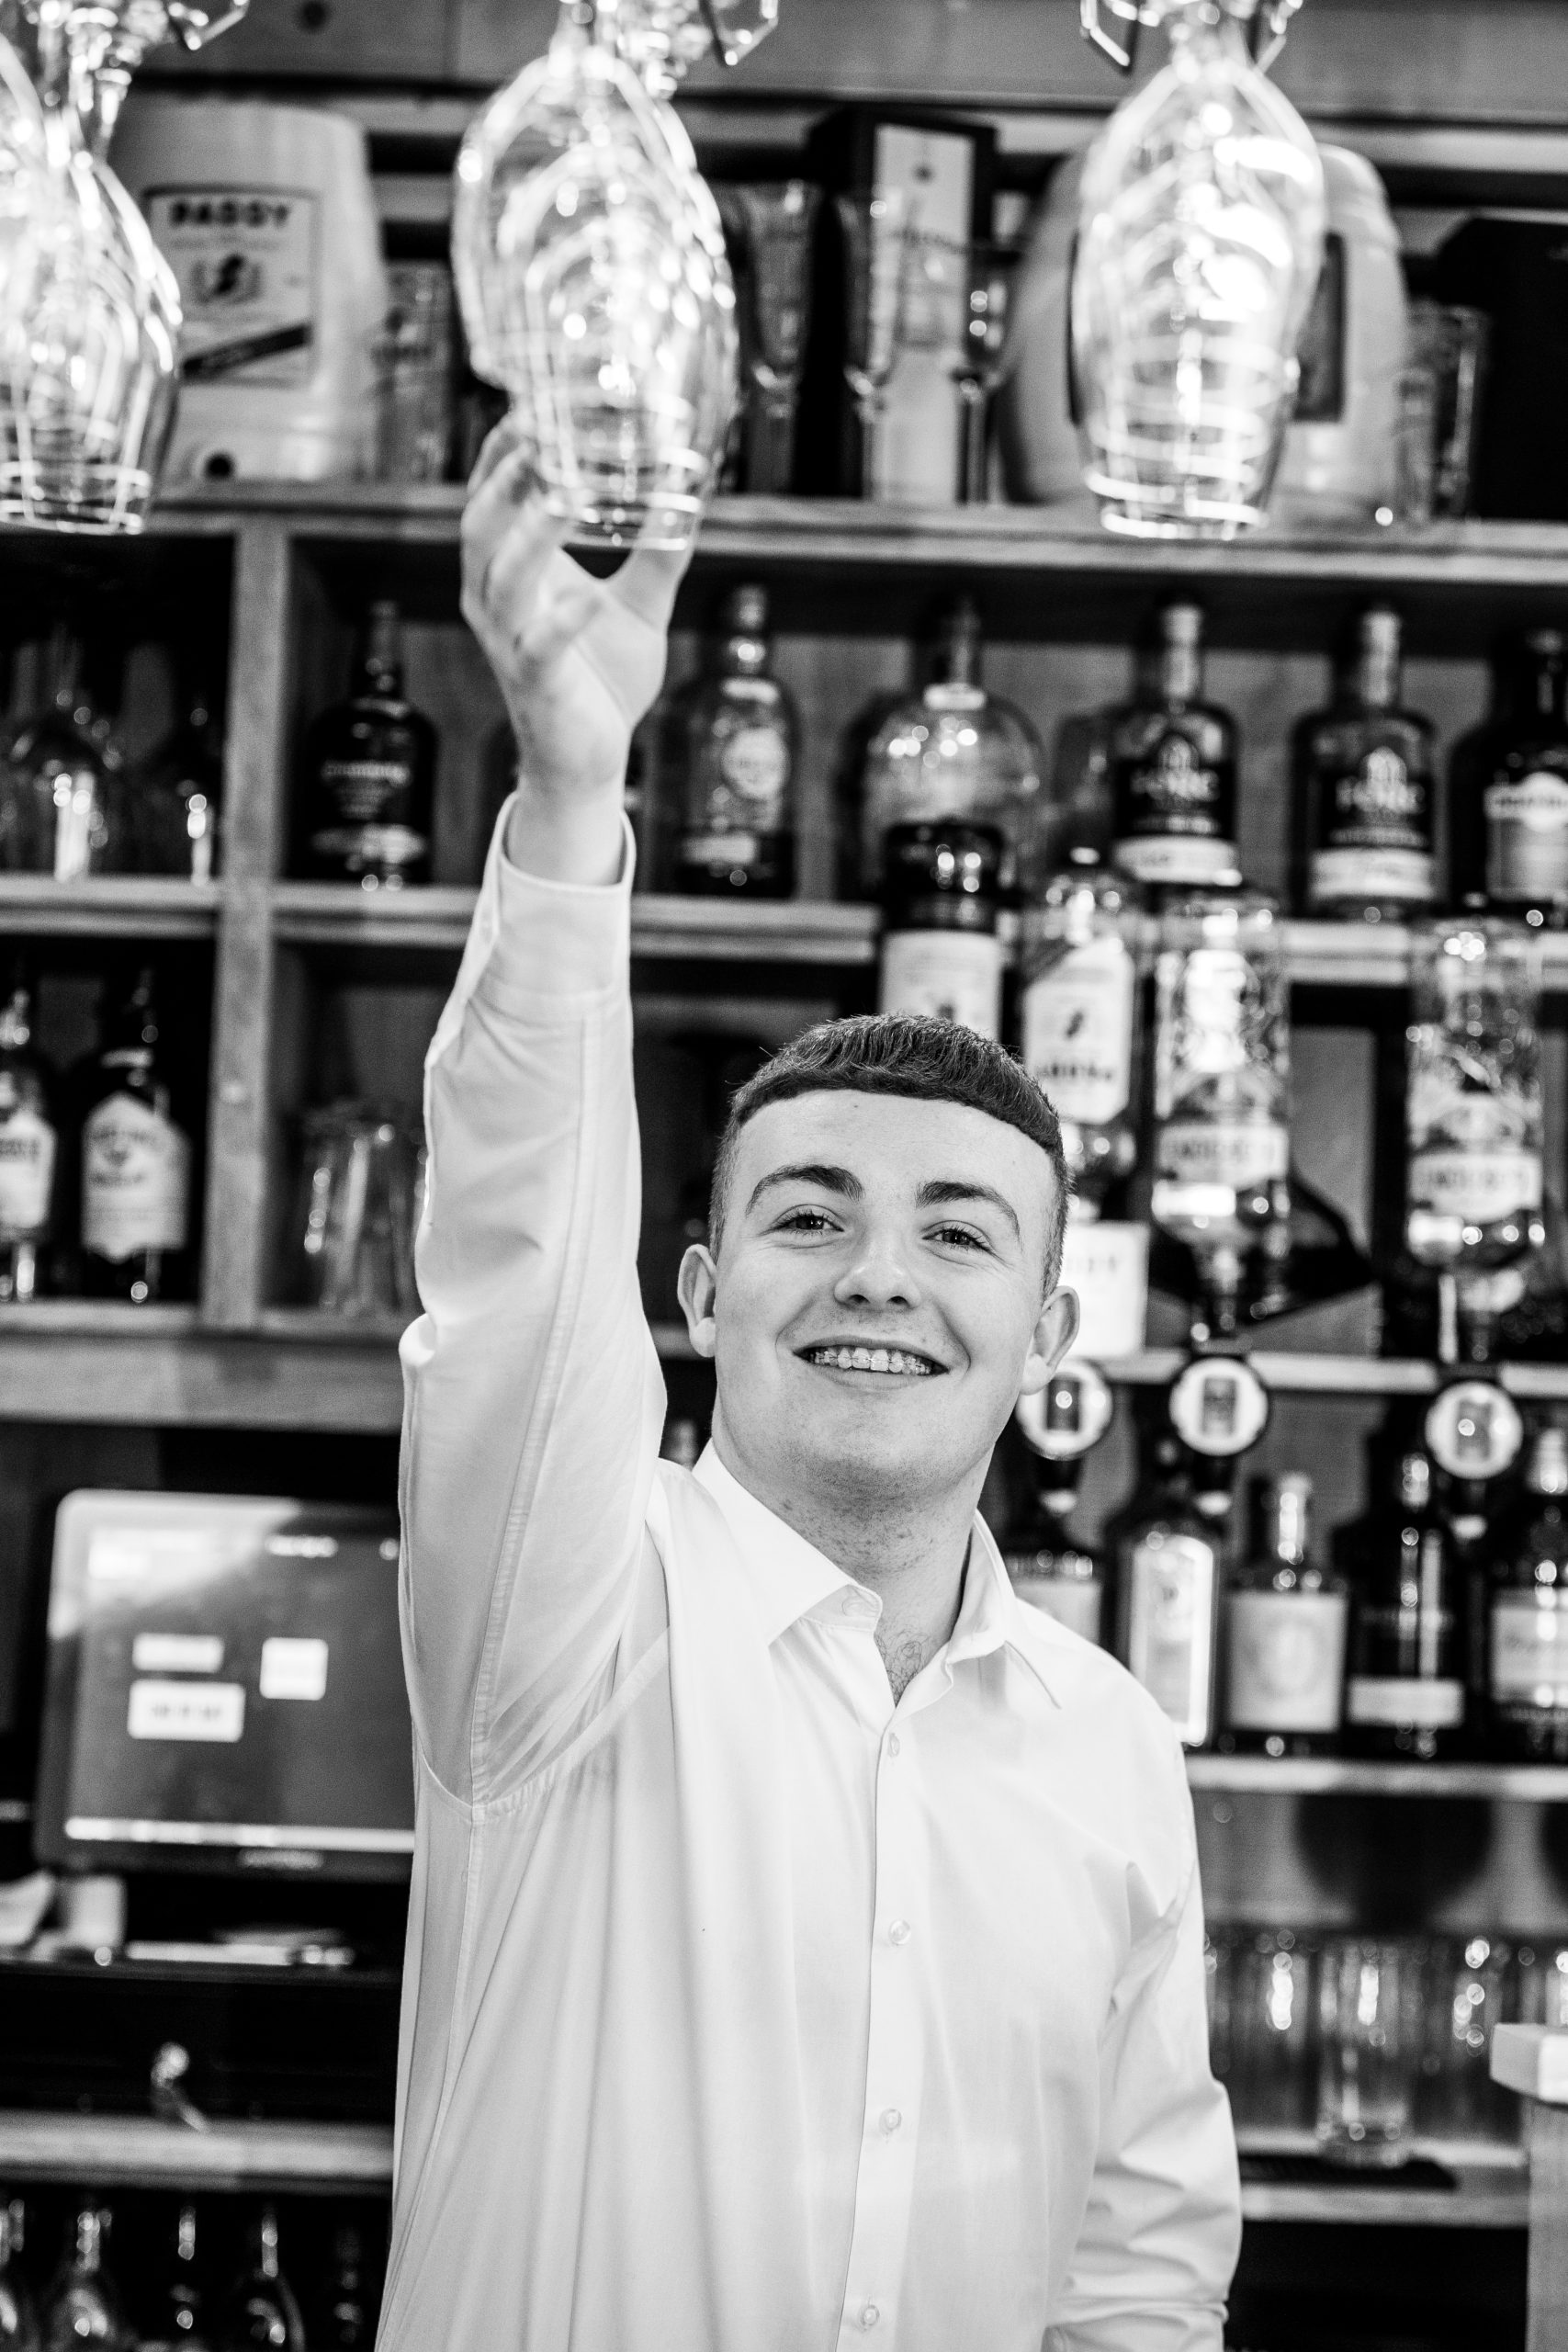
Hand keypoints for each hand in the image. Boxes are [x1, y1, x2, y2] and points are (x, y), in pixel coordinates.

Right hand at [461, 419, 692, 810]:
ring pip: (501, 575)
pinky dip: (563, 620)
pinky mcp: (532, 681)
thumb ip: (661, 549)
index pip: (494, 495)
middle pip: (481, 521)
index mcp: (513, 569)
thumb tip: (692, 491)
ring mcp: (509, 640)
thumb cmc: (605, 679)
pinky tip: (589, 599)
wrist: (589, 761)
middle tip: (540, 429)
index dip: (507, 448)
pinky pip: (538, 645)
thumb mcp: (641, 604)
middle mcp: (497, 598)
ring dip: (530, 533)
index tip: (535, 400)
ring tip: (565, 493)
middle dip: (506, 475)